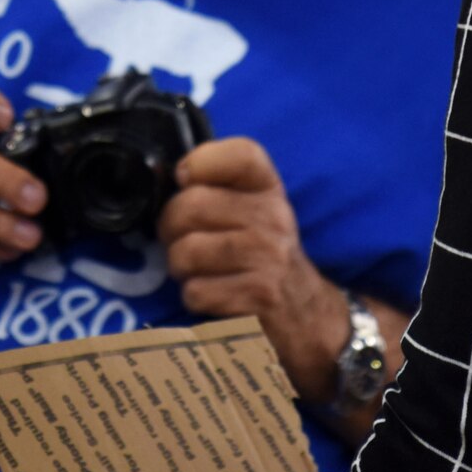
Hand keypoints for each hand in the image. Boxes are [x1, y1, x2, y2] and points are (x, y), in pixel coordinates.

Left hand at [158, 137, 342, 399]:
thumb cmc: (262, 256)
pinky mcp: (258, 297)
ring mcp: (269, 257)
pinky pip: (196, 291)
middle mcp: (274, 217)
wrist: (305, 317)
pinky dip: (194, 298)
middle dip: (170, 228)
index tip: (186, 180)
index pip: (240, 154)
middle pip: (191, 205)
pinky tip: (212, 296)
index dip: (201, 161)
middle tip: (179, 240)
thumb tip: (166, 176)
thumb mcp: (251, 211)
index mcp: (269, 189)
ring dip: (179, 267)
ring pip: (187, 252)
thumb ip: (214, 188)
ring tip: (196, 271)